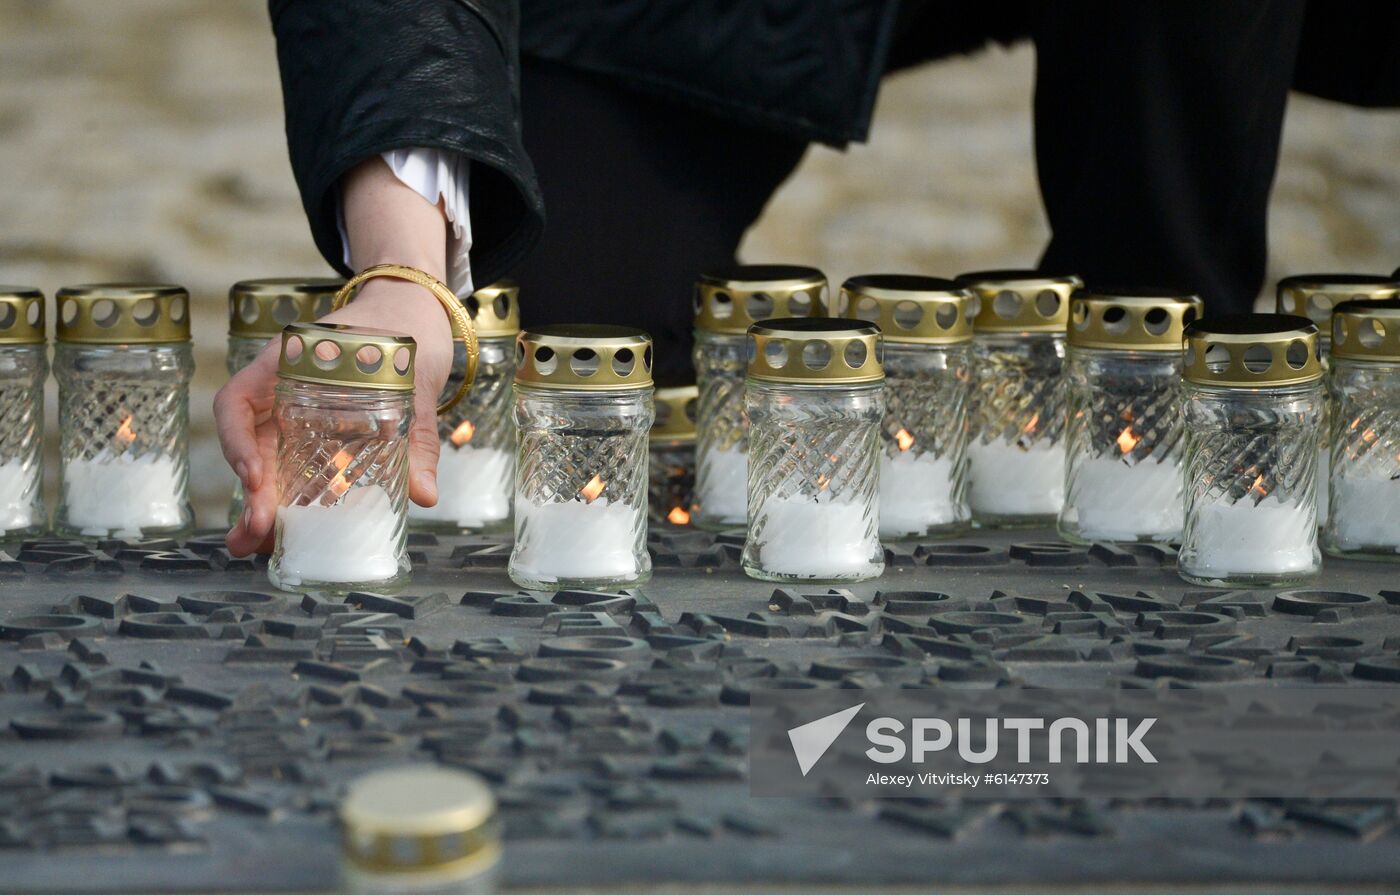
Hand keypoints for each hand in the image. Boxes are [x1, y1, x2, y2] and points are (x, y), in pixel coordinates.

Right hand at [215, 277, 453, 555]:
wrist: (413, 311)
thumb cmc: (406, 333)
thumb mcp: (415, 380)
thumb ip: (418, 435)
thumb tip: (425, 494)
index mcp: (290, 363)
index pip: (239, 400)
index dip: (237, 441)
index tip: (255, 477)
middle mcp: (283, 391)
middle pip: (251, 445)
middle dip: (250, 495)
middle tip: (254, 537)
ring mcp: (297, 415)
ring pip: (269, 463)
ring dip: (263, 505)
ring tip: (260, 547)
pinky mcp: (318, 435)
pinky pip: (297, 467)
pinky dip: (293, 498)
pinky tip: (292, 532)